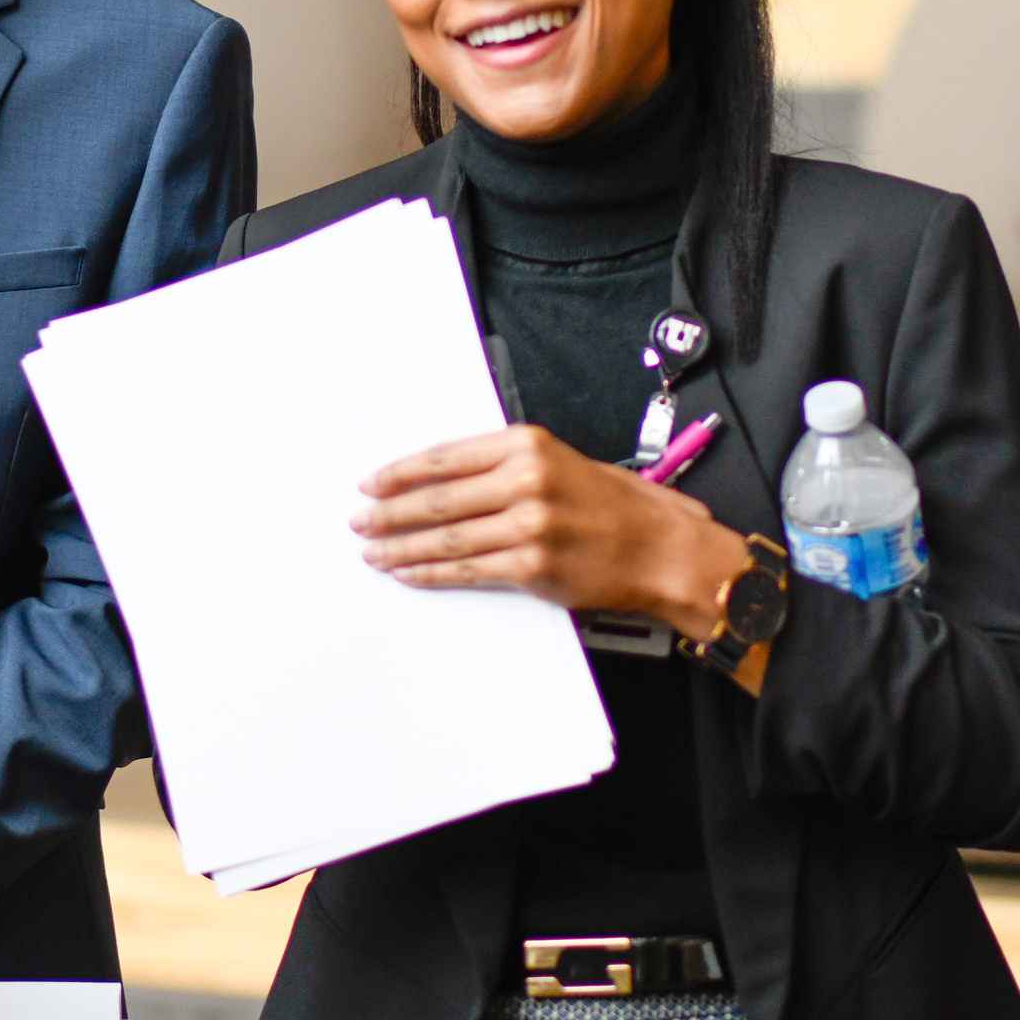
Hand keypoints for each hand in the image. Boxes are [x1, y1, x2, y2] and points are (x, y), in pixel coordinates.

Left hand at [355, 425, 751, 645]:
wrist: (659, 546)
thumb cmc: (614, 505)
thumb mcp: (558, 461)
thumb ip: (503, 466)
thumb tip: (442, 480)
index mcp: (527, 445)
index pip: (446, 456)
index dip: (401, 472)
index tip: (372, 483)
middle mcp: (526, 481)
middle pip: (438, 498)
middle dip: (390, 512)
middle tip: (361, 520)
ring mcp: (528, 525)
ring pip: (446, 538)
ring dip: (402, 547)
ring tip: (375, 551)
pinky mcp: (532, 565)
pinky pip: (467, 570)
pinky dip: (431, 573)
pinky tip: (411, 572)